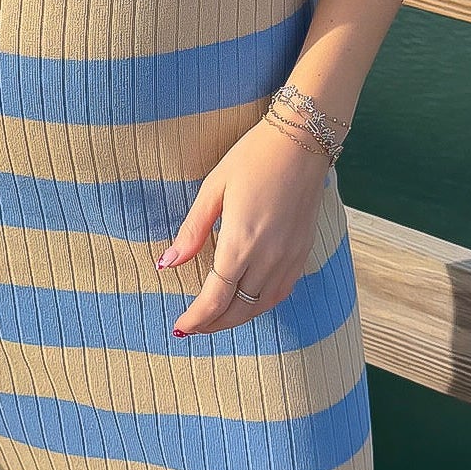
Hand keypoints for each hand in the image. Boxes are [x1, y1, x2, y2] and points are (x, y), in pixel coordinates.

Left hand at [157, 116, 331, 337]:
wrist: (303, 141)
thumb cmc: (253, 157)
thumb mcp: (213, 188)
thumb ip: (192, 231)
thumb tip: (167, 263)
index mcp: (241, 242)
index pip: (215, 298)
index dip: (196, 319)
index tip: (179, 327)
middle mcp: (269, 257)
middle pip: (238, 309)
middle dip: (213, 324)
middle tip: (192, 328)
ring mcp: (290, 257)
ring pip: (262, 306)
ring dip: (237, 318)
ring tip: (215, 319)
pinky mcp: (303, 252)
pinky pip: (281, 292)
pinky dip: (261, 305)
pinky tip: (247, 301)